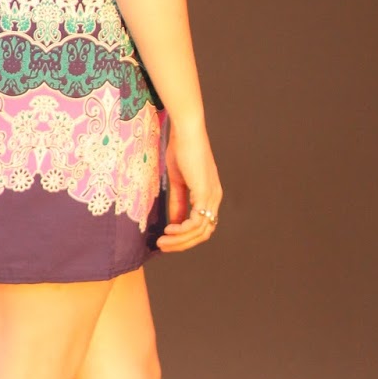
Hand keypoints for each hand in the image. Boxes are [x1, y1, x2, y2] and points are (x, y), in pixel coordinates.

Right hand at [157, 119, 222, 252]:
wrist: (186, 132)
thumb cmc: (181, 150)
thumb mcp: (178, 182)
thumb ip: (178, 203)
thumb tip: (174, 223)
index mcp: (210, 195)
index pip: (203, 226)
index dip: (185, 237)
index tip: (166, 239)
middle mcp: (215, 198)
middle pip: (203, 234)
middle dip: (182, 244)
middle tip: (163, 246)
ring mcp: (212, 196)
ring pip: (200, 232)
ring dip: (179, 240)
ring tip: (162, 241)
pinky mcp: (205, 193)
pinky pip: (196, 222)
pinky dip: (182, 230)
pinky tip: (169, 228)